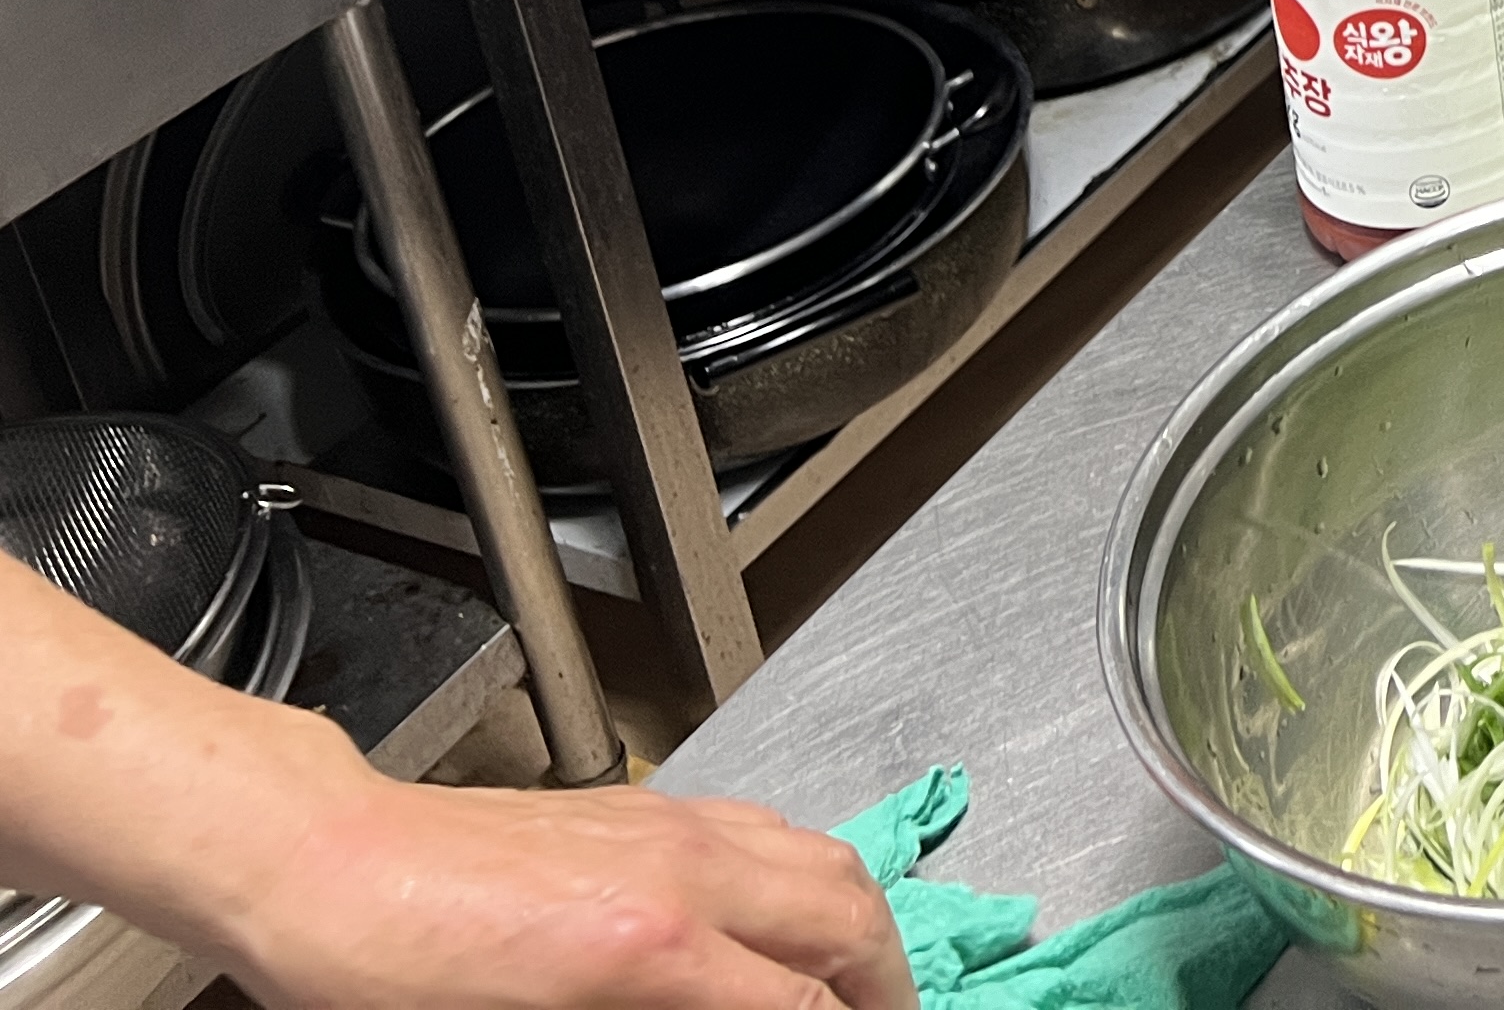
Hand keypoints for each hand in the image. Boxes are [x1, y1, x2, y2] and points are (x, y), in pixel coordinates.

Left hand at [216, 763, 912, 1009]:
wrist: (326, 867)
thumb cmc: (382, 974)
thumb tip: (730, 1009)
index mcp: (651, 948)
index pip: (801, 1005)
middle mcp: (682, 872)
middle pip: (845, 918)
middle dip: (885, 983)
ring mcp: (668, 825)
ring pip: (821, 858)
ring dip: (860, 922)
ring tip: (863, 976)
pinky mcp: (644, 807)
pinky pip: (768, 828)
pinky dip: (808, 874)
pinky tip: (791, 907)